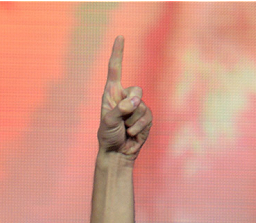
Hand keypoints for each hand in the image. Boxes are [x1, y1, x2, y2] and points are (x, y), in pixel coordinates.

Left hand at [98, 37, 151, 157]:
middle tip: (122, 118)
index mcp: (112, 93)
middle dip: (131, 106)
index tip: (120, 37)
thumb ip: (120, 109)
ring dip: (132, 122)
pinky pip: (147, 117)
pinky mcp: (146, 116)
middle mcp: (124, 96)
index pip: (115, 69)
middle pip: (136, 90)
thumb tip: (135, 102)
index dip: (118, 53)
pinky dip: (139, 128)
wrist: (117, 153)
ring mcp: (136, 106)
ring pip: (142, 106)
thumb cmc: (108, 136)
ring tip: (124, 130)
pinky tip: (132, 134)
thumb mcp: (108, 122)